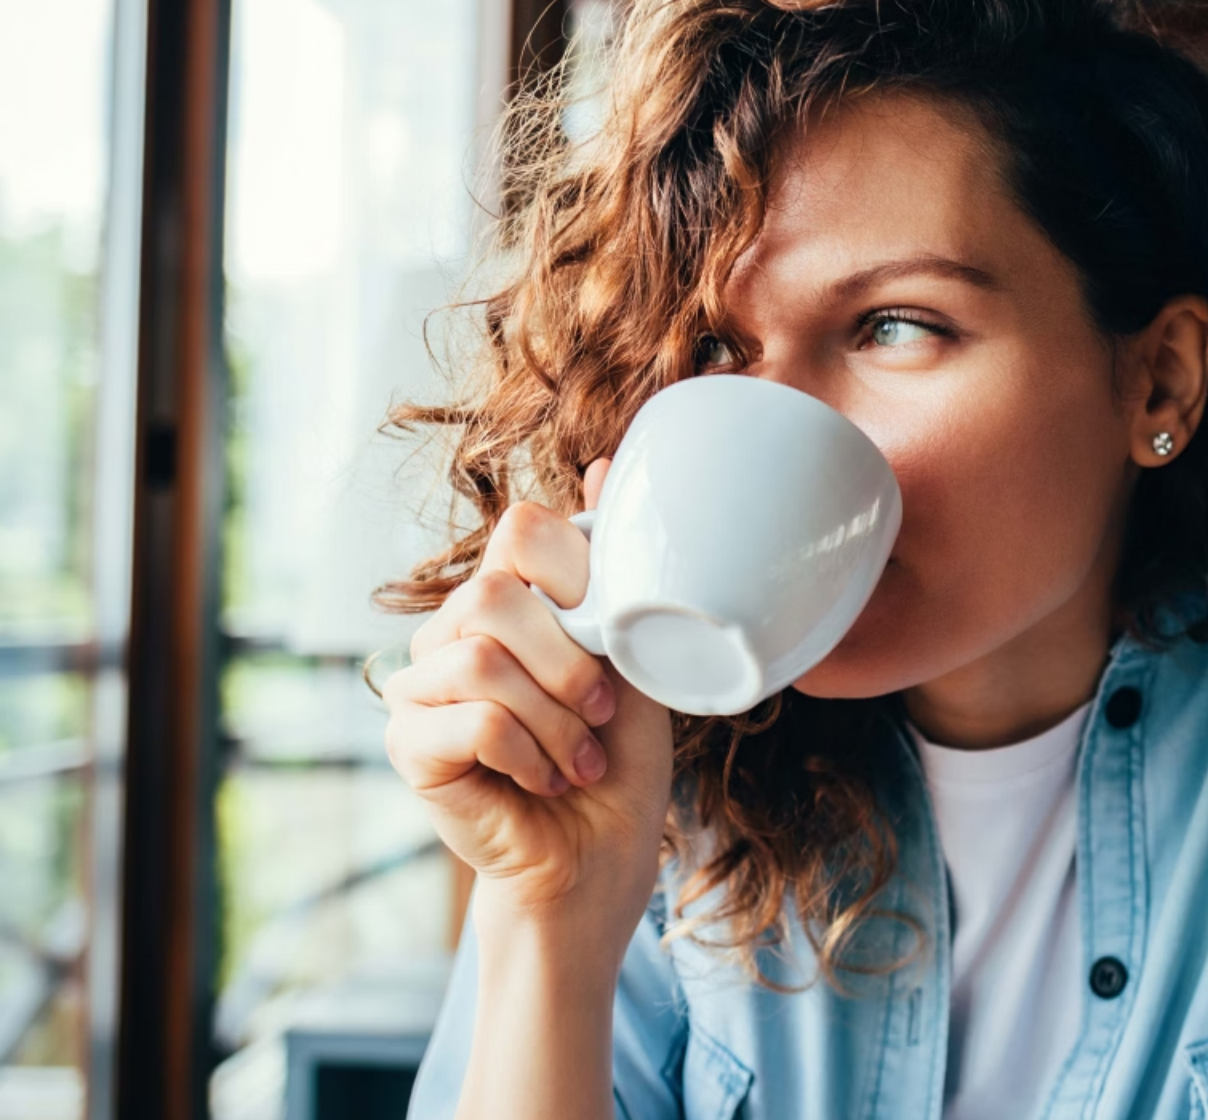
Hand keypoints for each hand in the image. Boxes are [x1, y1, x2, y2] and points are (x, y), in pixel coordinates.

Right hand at [384, 459, 672, 931]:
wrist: (599, 857)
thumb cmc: (620, 759)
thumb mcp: (636, 655)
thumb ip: (615, 573)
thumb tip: (604, 464)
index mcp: (508, 599)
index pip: (521, 530)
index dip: (577, 575)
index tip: (611, 638)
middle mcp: (453, 630)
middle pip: (495, 592)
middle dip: (569, 661)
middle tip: (601, 714)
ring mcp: (420, 685)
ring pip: (482, 657)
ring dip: (554, 719)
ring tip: (579, 758)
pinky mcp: (408, 743)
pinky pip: (468, 718)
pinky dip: (527, 752)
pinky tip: (545, 780)